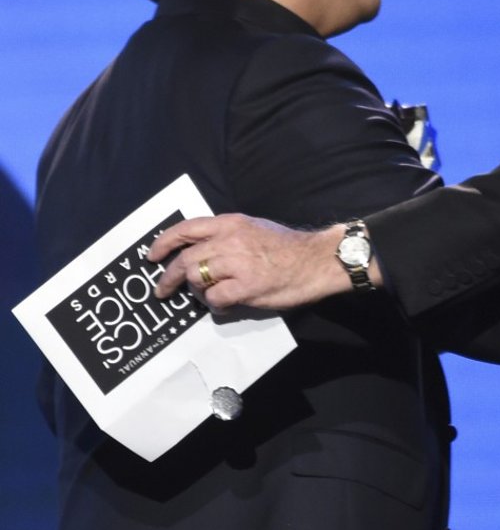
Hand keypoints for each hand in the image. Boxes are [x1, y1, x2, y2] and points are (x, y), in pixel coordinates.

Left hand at [148, 214, 356, 310]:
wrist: (317, 260)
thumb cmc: (288, 247)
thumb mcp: (253, 228)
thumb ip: (226, 235)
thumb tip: (202, 251)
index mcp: (229, 223)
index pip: (186, 229)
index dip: (163, 243)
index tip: (151, 256)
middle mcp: (229, 240)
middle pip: (185, 259)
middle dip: (168, 278)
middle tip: (161, 290)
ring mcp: (237, 263)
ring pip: (196, 279)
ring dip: (195, 293)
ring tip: (205, 297)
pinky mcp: (246, 286)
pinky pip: (215, 299)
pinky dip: (216, 306)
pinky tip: (227, 305)